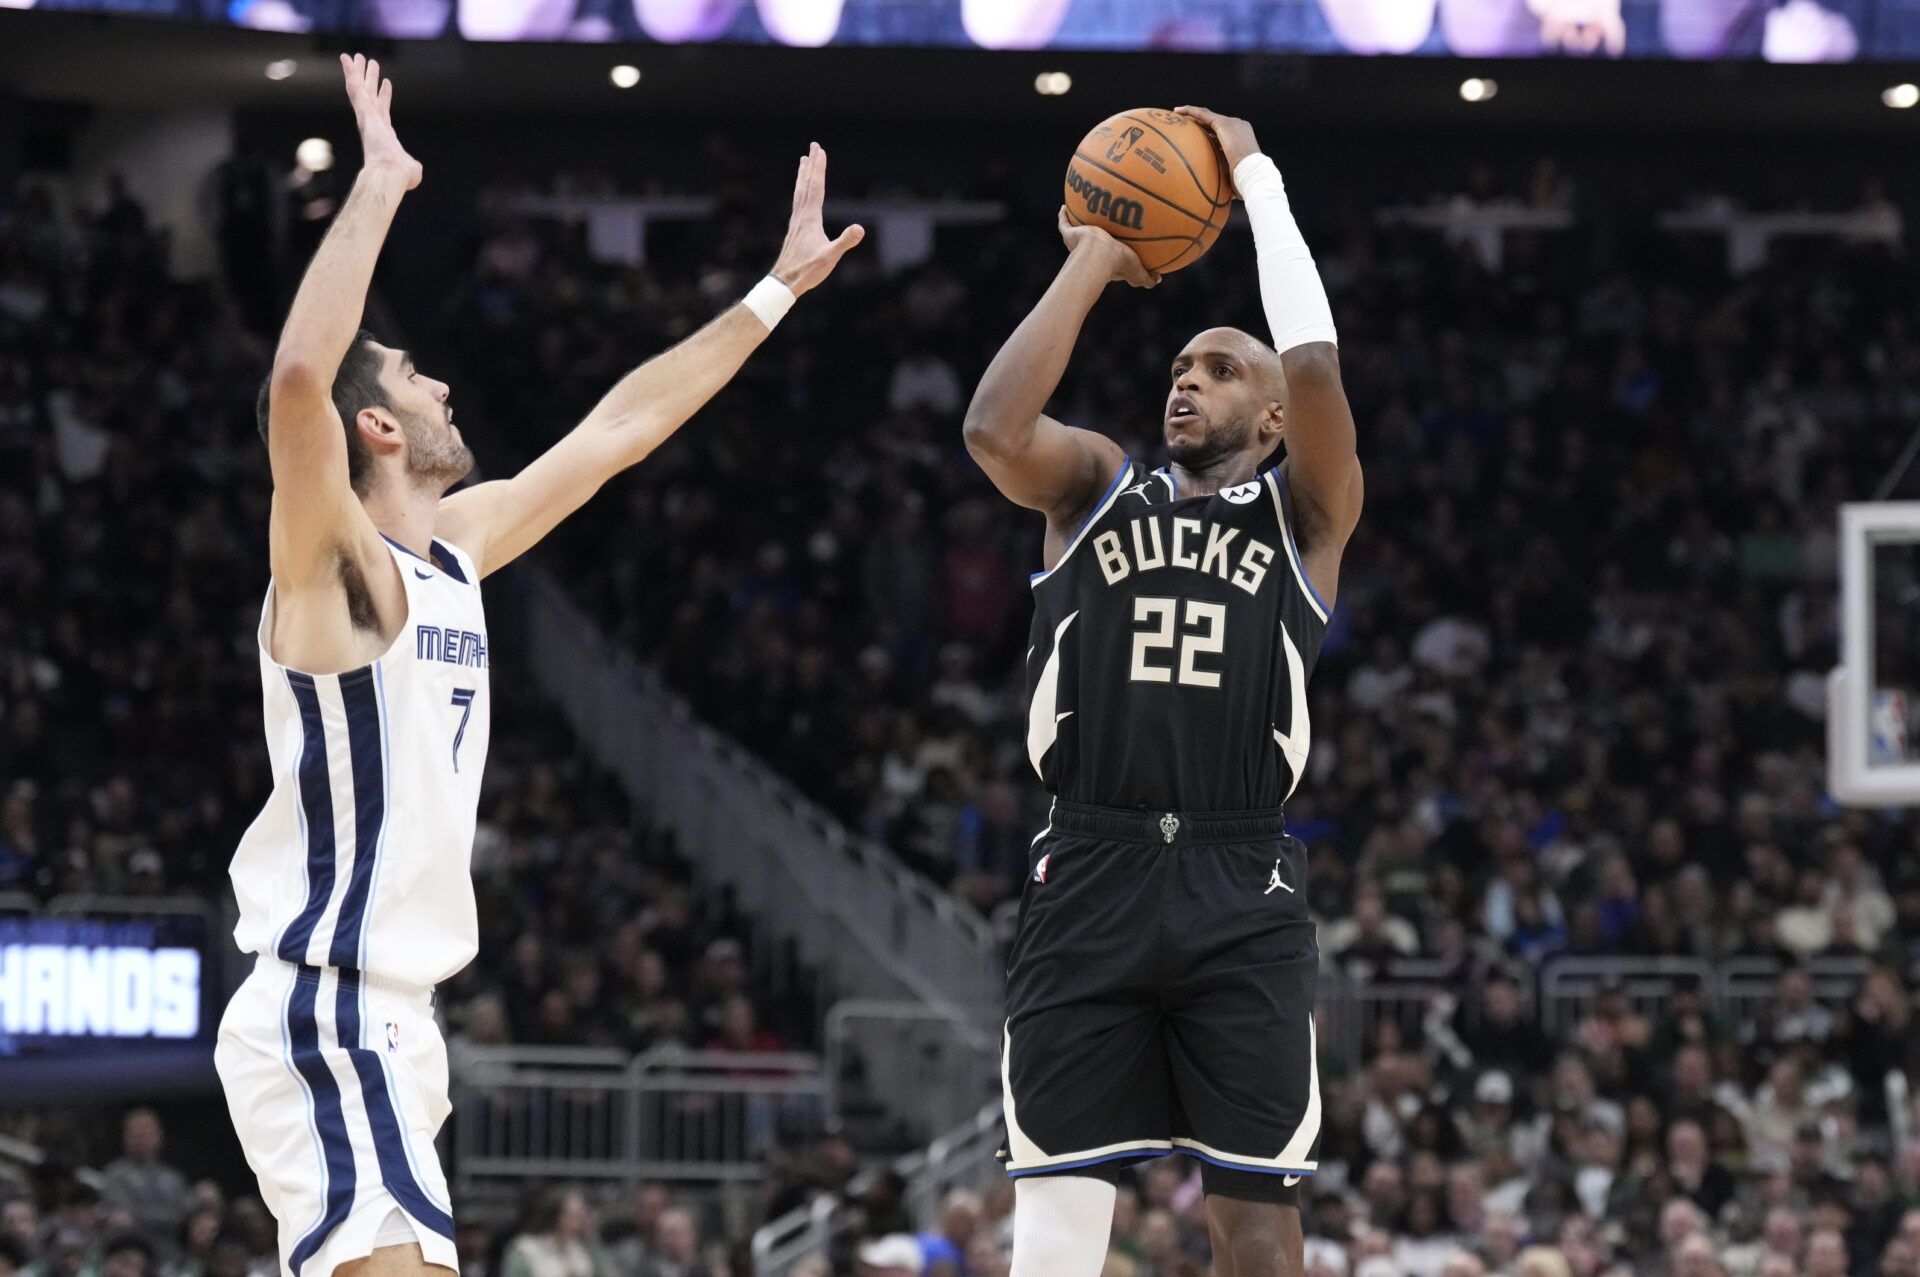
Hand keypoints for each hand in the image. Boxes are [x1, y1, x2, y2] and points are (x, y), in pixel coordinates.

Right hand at [340, 54, 421, 190]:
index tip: (387, 83)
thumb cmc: (401, 176)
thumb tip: (413, 173)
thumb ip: (411, 167)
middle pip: (370, 96)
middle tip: (369, 63)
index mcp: (383, 135)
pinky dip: (350, 73)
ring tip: (357, 56)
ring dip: (358, 72)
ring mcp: (367, 117)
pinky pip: (355, 88)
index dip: (384, 97)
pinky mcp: (364, 112)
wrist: (390, 174)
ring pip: (360, 89)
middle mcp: (373, 124)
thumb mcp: (411, 171)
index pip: (383, 111)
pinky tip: (347, 59)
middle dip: (369, 80)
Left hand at [769, 143, 863, 296]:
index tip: (821, 151)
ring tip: (804, 161)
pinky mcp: (794, 230)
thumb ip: (845, 242)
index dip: (819, 169)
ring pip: (800, 192)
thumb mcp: (830, 257)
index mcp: (810, 219)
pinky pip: (798, 203)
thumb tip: (860, 228)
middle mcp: (801, 216)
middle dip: (811, 165)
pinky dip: (800, 191)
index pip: (816, 188)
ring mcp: (796, 222)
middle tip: (813, 146)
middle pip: (807, 185)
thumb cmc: (807, 271)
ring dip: (803, 175)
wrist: (784, 282)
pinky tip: (801, 193)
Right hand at [1057, 207, 1157, 288]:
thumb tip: (1158, 279)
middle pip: (1092, 244)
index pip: (1109, 257)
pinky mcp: (1070, 235)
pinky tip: (1064, 206)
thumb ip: (1148, 278)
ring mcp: (1078, 245)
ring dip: (1077, 225)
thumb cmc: (1118, 264)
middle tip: (1102, 226)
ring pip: (1077, 232)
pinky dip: (1063, 215)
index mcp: (1105, 262)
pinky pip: (1064, 223)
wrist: (1098, 255)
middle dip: (1096, 237)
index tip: (1118, 245)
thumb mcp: (1138, 272)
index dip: (1113, 252)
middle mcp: (1090, 253)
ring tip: (1081, 213)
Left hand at [1175, 105, 1258, 194]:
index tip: (1197, 138)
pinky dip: (1190, 111)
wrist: (1252, 172)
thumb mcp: (1235, 178)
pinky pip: (1203, 115)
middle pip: (1213, 122)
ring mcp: (1231, 123)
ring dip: (1191, 114)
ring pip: (1207, 116)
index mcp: (1242, 138)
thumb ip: (1226, 179)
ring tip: (1176, 114)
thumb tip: (1221, 197)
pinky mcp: (1223, 124)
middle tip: (1183, 123)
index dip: (1209, 134)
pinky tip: (1178, 111)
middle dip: (1198, 122)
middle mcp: (1238, 126)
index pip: (1222, 133)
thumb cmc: (1246, 181)